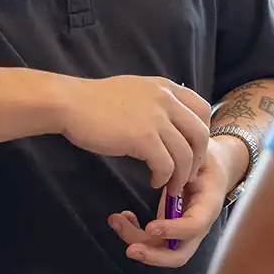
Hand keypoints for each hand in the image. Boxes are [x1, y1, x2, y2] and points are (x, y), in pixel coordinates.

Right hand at [61, 75, 211, 194]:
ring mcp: (156, 119)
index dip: (203, 132)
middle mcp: (166, 100)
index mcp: (166, 87)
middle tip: (188, 174)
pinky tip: (155, 181)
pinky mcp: (143, 138)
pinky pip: (166, 165)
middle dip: (198, 158)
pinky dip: (164, 177)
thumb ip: (157, 100)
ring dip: (181, 175)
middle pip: (200, 134)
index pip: (202, 109)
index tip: (194, 149)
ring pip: (185, 154)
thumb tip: (170, 118)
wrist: (71, 103)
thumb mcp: (136, 89)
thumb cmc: (96, 100)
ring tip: (171, 186)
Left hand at [107, 137, 243, 266]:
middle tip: (131, 250)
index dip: (173, 230)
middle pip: (179, 255)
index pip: (194, 226)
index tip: (151, 226)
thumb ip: (191, 161)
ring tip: (115, 220)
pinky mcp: (168, 230)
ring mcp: (181, 232)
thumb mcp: (203, 156)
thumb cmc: (206, 161)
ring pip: (159, 250)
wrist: (212, 170)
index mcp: (209, 206)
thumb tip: (175, 170)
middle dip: (154, 256)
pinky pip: (150, 240)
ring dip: (135, 239)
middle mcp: (197, 226)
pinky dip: (133, 232)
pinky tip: (123, 217)